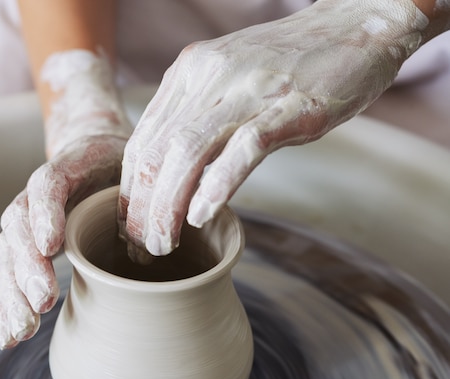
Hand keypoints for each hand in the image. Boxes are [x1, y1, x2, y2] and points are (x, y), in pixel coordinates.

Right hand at [0, 50, 131, 348]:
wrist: (92, 152)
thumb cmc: (119, 165)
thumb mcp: (135, 164)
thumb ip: (140, 191)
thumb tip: (158, 238)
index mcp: (66, 167)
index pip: (47, 186)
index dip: (46, 215)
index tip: (53, 246)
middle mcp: (36, 195)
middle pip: (19, 226)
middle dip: (28, 267)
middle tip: (43, 300)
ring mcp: (27, 221)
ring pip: (8, 254)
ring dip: (13, 294)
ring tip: (24, 329)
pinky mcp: (26, 246)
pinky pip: (9, 275)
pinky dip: (7, 306)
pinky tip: (11, 336)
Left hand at [118, 0, 427, 255]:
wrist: (353, 25)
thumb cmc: (288, 62)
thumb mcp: (227, 80)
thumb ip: (197, 115)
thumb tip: (174, 169)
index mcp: (188, 72)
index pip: (143, 140)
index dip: (130, 189)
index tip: (130, 225)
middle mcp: (208, 76)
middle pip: (157, 151)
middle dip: (142, 207)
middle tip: (142, 247)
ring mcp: (248, 90)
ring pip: (188, 152)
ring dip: (169, 205)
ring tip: (163, 243)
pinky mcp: (289, 106)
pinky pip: (242, 149)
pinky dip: (217, 185)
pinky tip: (202, 216)